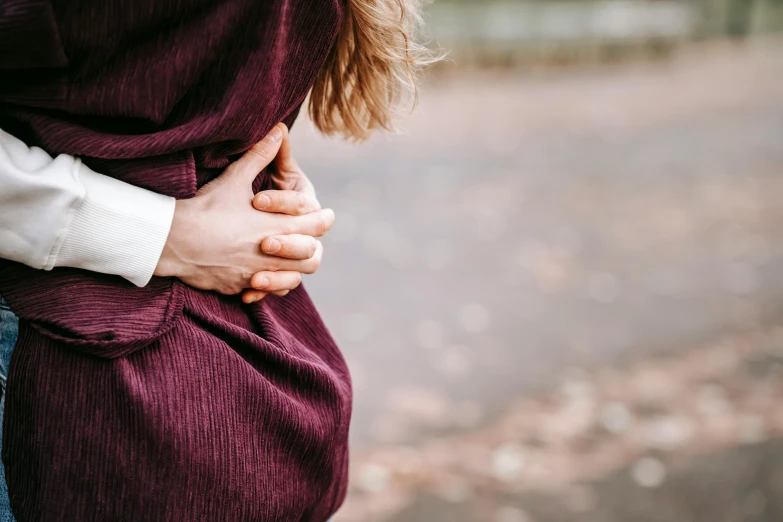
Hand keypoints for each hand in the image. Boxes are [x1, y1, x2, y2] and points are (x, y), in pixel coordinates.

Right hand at [154, 124, 334, 296]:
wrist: (173, 241)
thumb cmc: (206, 208)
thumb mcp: (235, 179)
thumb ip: (260, 156)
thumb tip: (278, 130)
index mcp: (277, 226)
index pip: (316, 226)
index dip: (323, 219)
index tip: (326, 215)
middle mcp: (273, 254)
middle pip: (312, 257)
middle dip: (312, 246)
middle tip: (310, 238)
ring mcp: (257, 274)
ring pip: (294, 278)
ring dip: (294, 269)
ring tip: (289, 258)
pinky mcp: (240, 287)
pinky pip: (266, 292)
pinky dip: (269, 285)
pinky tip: (262, 275)